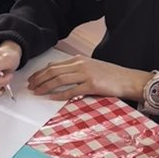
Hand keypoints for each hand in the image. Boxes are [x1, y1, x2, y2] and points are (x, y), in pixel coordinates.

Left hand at [27, 56, 148, 102]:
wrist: (127, 79)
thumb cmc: (110, 75)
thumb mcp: (91, 67)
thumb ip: (76, 70)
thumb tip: (59, 76)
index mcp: (78, 60)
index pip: (54, 65)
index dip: (41, 72)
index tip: (32, 78)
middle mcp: (80, 65)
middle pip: (53, 71)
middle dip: (39, 79)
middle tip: (30, 86)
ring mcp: (86, 74)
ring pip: (59, 79)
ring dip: (45, 86)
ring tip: (37, 92)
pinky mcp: (91, 85)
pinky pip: (72, 90)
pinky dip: (60, 94)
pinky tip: (52, 98)